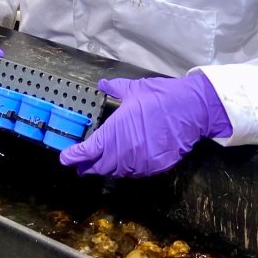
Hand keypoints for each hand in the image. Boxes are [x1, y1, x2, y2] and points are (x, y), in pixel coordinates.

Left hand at [59, 72, 231, 177]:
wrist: (191, 109)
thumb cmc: (160, 97)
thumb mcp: (134, 89)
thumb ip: (115, 88)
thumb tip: (102, 84)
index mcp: (114, 132)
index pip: (88, 151)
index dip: (74, 156)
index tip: (66, 158)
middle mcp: (123, 151)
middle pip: (99, 166)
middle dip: (88, 167)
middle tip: (80, 166)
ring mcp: (140, 162)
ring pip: (117, 172)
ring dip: (107, 169)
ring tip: (101, 165)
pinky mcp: (155, 167)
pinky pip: (136, 173)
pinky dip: (127, 169)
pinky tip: (125, 164)